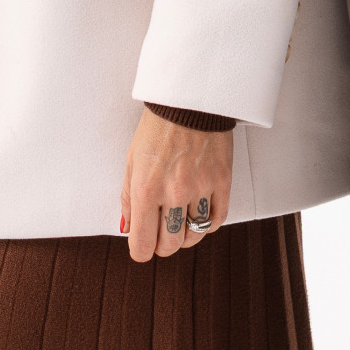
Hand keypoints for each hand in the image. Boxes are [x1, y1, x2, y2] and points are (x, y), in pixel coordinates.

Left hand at [121, 109, 232, 262]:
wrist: (190, 99)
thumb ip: (128, 198)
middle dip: (162, 245)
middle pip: (170, 245)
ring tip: (181, 221)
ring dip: (185, 234)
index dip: (141, 250)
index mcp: (145, 189)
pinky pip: (217, 219)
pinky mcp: (222, 180)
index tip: (142, 244)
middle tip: (161, 232)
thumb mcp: (132, 160)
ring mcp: (200, 187)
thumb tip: (127, 227)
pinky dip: (207, 223)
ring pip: (194, 236)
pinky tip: (200, 214)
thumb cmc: (158, 126)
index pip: (142, 244)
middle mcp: (173, 192)